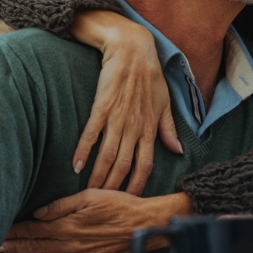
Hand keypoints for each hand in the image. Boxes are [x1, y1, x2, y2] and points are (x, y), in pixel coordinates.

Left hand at [0, 189, 191, 252]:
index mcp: (69, 227)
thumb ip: (62, 205)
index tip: (2, 230)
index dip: (17, 231)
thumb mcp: (90, 196)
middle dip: (15, 246)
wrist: (145, 226)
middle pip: (36, 248)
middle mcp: (71, 248)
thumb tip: (38, 213)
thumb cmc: (119, 205)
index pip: (35, 230)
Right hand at [69, 10, 182, 194]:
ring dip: (98, 175)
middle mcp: (135, 125)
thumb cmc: (150, 74)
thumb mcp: (165, 102)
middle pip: (124, 164)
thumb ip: (168, 129)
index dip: (138, 184)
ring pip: (108, 154)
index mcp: (151, 126)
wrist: (132, 48)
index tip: (130, 200)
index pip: (146, 164)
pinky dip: (83, 151)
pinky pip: (91, 133)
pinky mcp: (102, 105)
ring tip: (89, 192)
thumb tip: (177, 151)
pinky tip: (75, 166)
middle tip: (104, 204)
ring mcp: (118, 116)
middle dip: (114, 187)